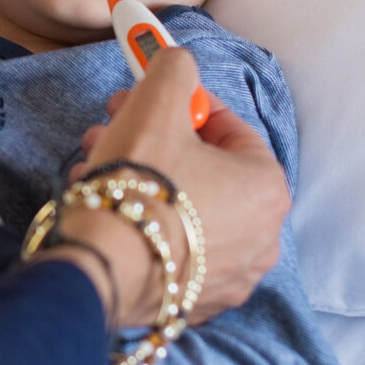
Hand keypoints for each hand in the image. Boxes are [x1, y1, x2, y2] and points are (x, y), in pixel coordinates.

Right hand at [52, 49, 289, 325]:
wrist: (102, 266)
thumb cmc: (140, 181)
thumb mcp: (157, 102)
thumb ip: (174, 69)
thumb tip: (177, 62)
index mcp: (267, 189)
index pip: (229, 128)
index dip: (183, 105)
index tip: (148, 98)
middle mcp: (263, 239)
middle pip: (204, 169)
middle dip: (154, 140)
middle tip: (114, 126)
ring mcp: (230, 277)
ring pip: (184, 208)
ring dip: (142, 178)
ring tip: (96, 164)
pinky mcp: (194, 303)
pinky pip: (172, 247)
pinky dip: (144, 223)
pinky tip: (106, 207)